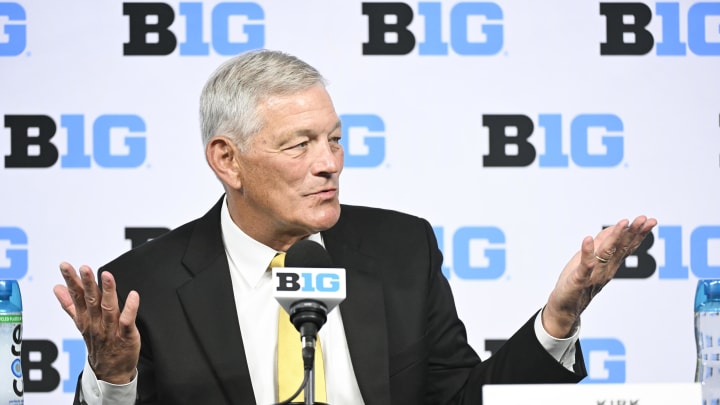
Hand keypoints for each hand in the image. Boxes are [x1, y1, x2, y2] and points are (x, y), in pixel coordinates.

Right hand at [53, 262, 140, 383]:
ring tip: (106, 275)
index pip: (77, 297)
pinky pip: (128, 322)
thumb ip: (70, 305)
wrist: (110, 372)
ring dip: (107, 292)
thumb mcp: (81, 324)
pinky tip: (133, 295)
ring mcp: (111, 330)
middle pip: (91, 301)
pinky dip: (130, 309)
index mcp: (85, 319)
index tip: (66, 266)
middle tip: (83, 268)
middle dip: (87, 284)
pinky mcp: (127, 336)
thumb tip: (57, 288)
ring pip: (108, 308)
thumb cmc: (98, 343)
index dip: (72, 281)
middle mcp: (96, 323)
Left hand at [542, 215, 656, 337]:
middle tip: (645, 220)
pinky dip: (586, 253)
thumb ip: (602, 245)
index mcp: (609, 265)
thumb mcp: (592, 260)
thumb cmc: (579, 283)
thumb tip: (613, 228)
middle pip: (621, 248)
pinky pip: (583, 266)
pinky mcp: (578, 280)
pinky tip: (587, 240)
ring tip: (623, 223)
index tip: (650, 221)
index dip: (638, 234)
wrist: (566, 308)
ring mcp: (593, 274)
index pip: (626, 247)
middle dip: (633, 233)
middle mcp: (605, 269)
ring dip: (615, 238)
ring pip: (606, 254)